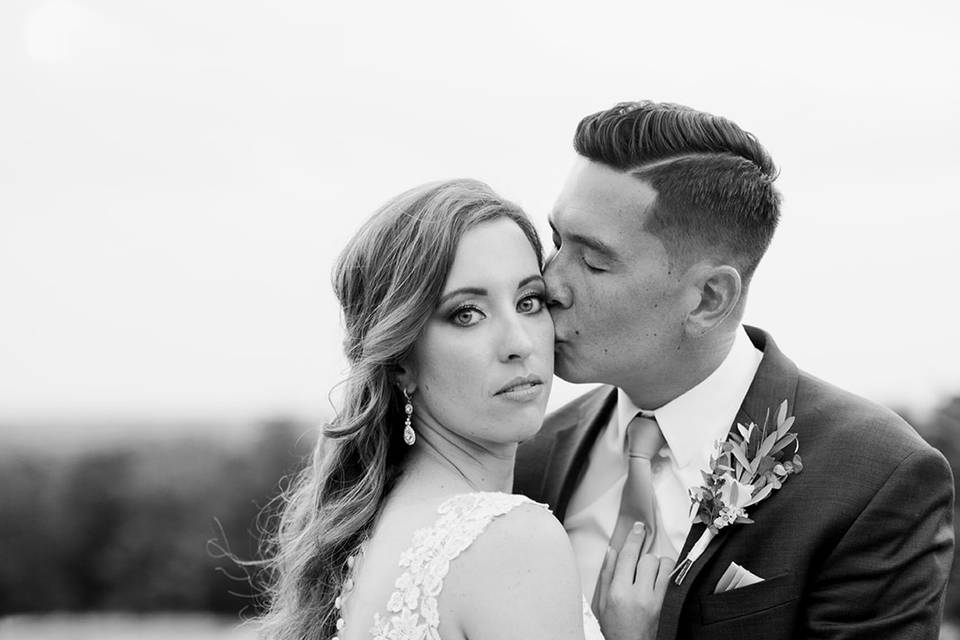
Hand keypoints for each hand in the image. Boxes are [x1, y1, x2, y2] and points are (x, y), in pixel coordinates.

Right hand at [596, 523, 674, 639]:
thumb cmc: (615, 628)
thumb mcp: (602, 602)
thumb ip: (607, 574)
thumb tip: (612, 551)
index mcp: (618, 592)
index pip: (627, 556)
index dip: (634, 538)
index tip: (638, 528)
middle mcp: (638, 595)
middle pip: (648, 559)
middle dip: (644, 559)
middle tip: (639, 567)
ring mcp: (656, 601)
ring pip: (664, 566)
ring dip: (659, 565)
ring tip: (651, 575)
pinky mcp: (667, 606)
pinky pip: (673, 579)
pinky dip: (668, 575)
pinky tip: (661, 580)